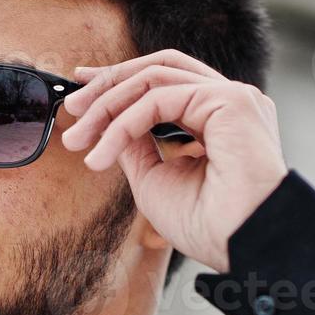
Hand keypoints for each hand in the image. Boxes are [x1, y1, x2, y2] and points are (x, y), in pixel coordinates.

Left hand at [60, 49, 286, 272]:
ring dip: (108, 104)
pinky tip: (102, 152)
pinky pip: (159, 98)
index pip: (165, 81)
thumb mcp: (154, 179)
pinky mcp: (230, 101)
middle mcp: (229, 101)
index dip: (120, 82)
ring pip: (154, 78)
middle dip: (109, 83)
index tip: (81, 97)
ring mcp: (233, 98)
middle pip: (158, 68)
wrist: (243, 246)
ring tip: (79, 137)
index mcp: (218, 118)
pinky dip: (123, 122)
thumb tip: (108, 124)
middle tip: (71, 108)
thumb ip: (135, 146)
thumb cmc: (207, 225)